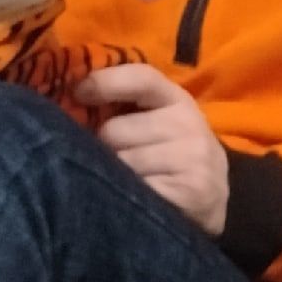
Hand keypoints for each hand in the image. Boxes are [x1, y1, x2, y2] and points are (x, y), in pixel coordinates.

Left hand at [73, 64, 229, 237]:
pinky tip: (137, 202)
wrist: (212, 203)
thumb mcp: (159, 122)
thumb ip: (124, 105)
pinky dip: (125, 201)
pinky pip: (134, 193)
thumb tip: (70, 97)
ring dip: (113, 177)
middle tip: (116, 160)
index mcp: (178, 99)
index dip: (105, 82)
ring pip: (120, 165)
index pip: (141, 78)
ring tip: (129, 184)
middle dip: (104, 147)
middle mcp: (189, 124)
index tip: (78, 93)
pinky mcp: (191, 192)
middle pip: (115, 130)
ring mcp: (193, 159)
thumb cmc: (172, 155)